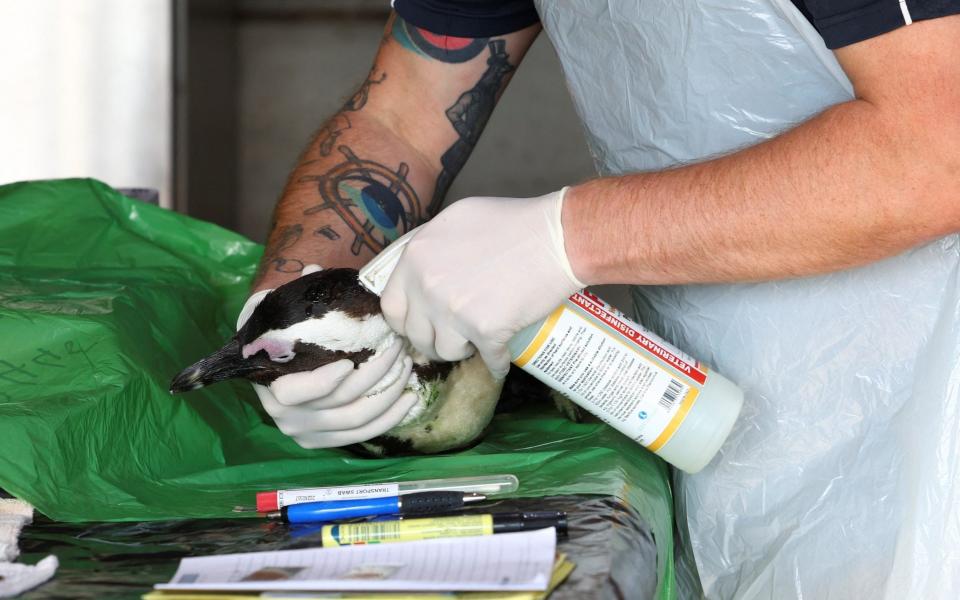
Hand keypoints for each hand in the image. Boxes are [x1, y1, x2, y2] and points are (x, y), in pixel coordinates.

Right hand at [240, 265, 417, 448]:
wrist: (276, 365)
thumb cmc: (280, 334)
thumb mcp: (278, 311)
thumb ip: (292, 293)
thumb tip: (312, 270)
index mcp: (270, 385)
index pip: (292, 394)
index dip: (322, 383)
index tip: (348, 362)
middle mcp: (286, 417)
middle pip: (338, 403)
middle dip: (375, 374)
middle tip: (397, 345)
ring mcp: (307, 433)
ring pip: (356, 419)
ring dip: (388, 393)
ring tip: (407, 364)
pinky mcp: (327, 441)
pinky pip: (364, 435)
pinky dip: (390, 418)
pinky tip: (410, 397)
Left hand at [380, 189, 584, 378]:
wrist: (555, 238)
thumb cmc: (512, 222)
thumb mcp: (456, 220)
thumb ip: (431, 248)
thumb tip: (420, 271)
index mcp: (415, 257)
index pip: (391, 305)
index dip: (406, 320)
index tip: (420, 324)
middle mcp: (427, 286)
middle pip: (416, 334)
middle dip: (431, 340)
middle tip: (450, 337)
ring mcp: (454, 311)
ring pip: (445, 351)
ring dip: (460, 352)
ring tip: (475, 342)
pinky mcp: (484, 331)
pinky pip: (486, 360)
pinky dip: (496, 363)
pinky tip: (501, 361)